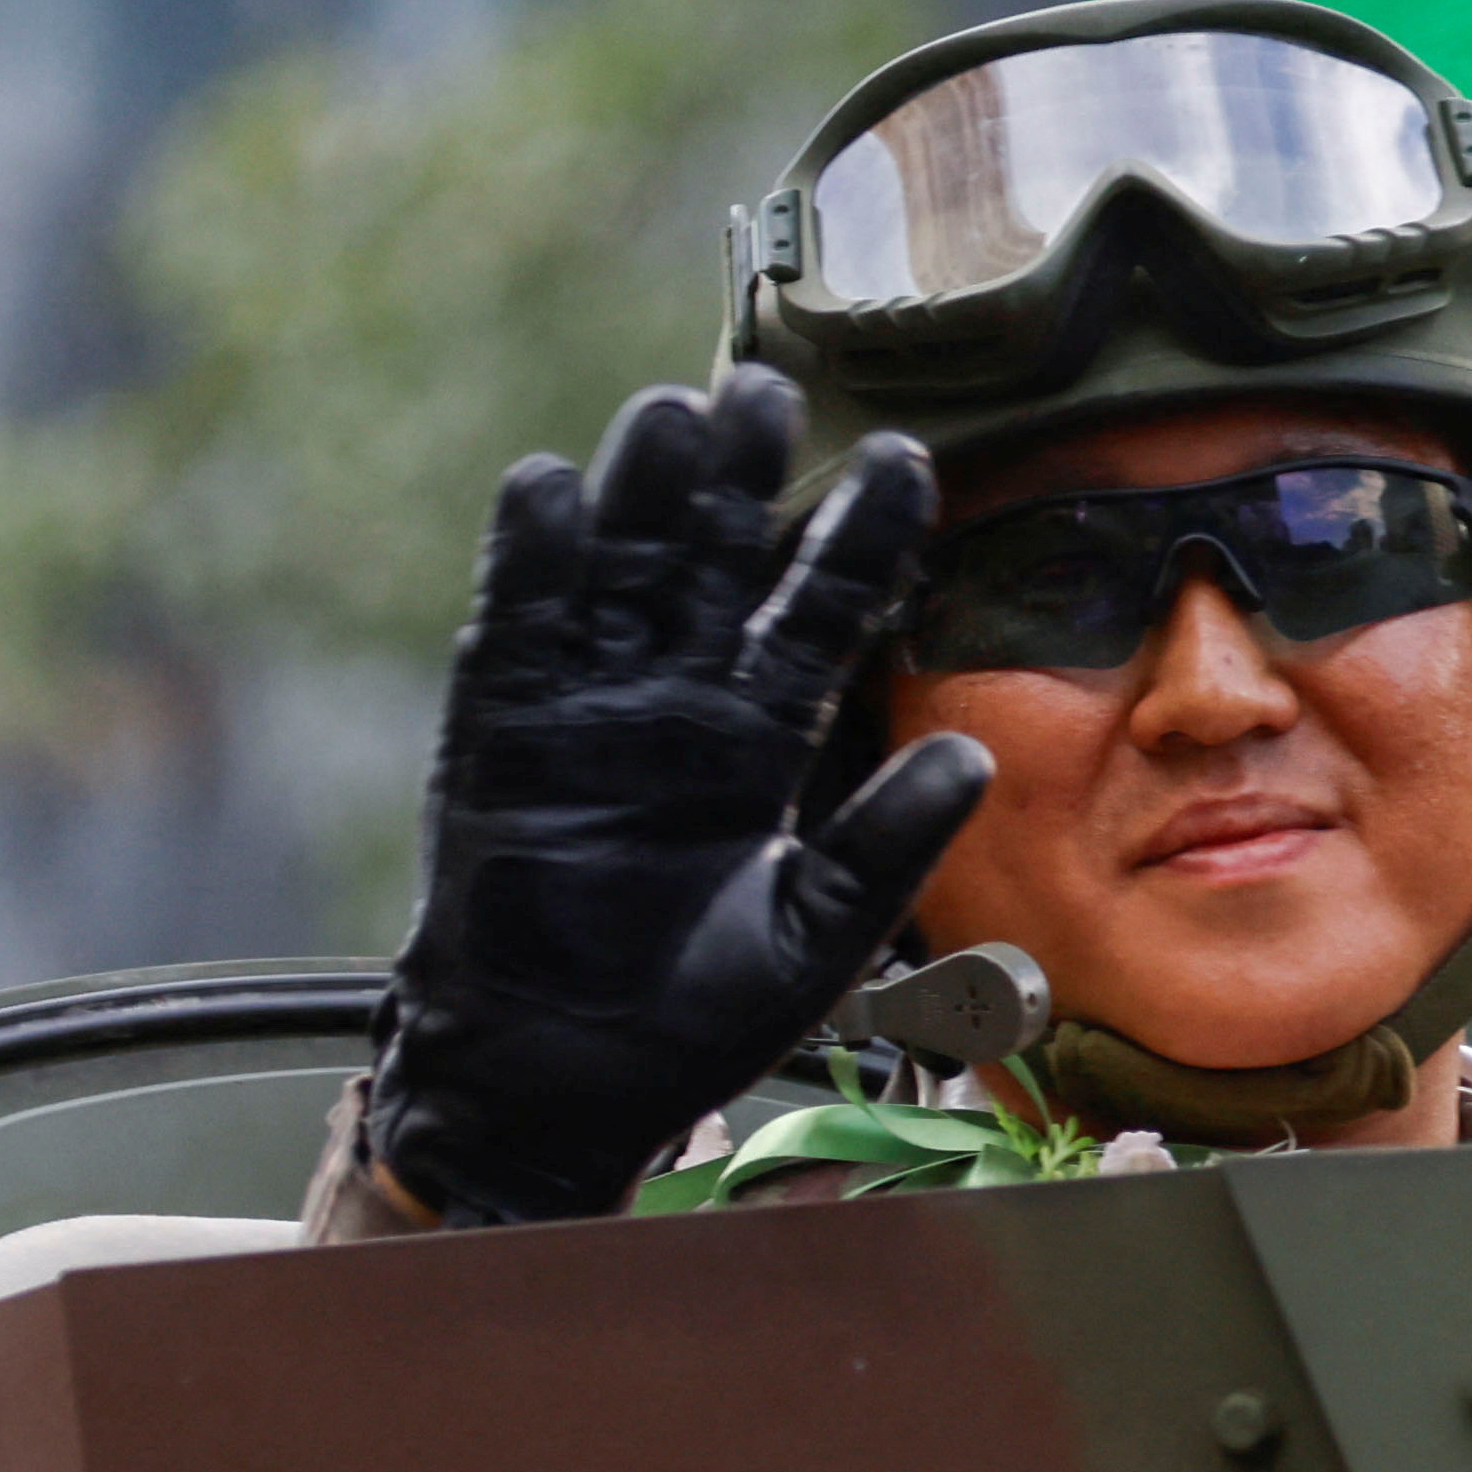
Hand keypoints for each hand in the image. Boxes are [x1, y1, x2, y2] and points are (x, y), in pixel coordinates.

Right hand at [356, 371, 992, 1225]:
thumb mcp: (813, 935)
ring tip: (672, 415)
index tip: (902, 462)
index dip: (856, 536)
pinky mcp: (500, 727)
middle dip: (739, 473)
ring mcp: (587, 703)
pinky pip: (517, 624)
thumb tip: (971, 754)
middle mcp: (680, 698)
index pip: (822, 608)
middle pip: (715, 554)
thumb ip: (885, 844)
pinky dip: (530, 558)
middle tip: (766, 391)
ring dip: (643, 491)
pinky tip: (550, 487)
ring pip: (622, 566)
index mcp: (764, 735)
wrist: (561, 1080)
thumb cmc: (692, 1017)